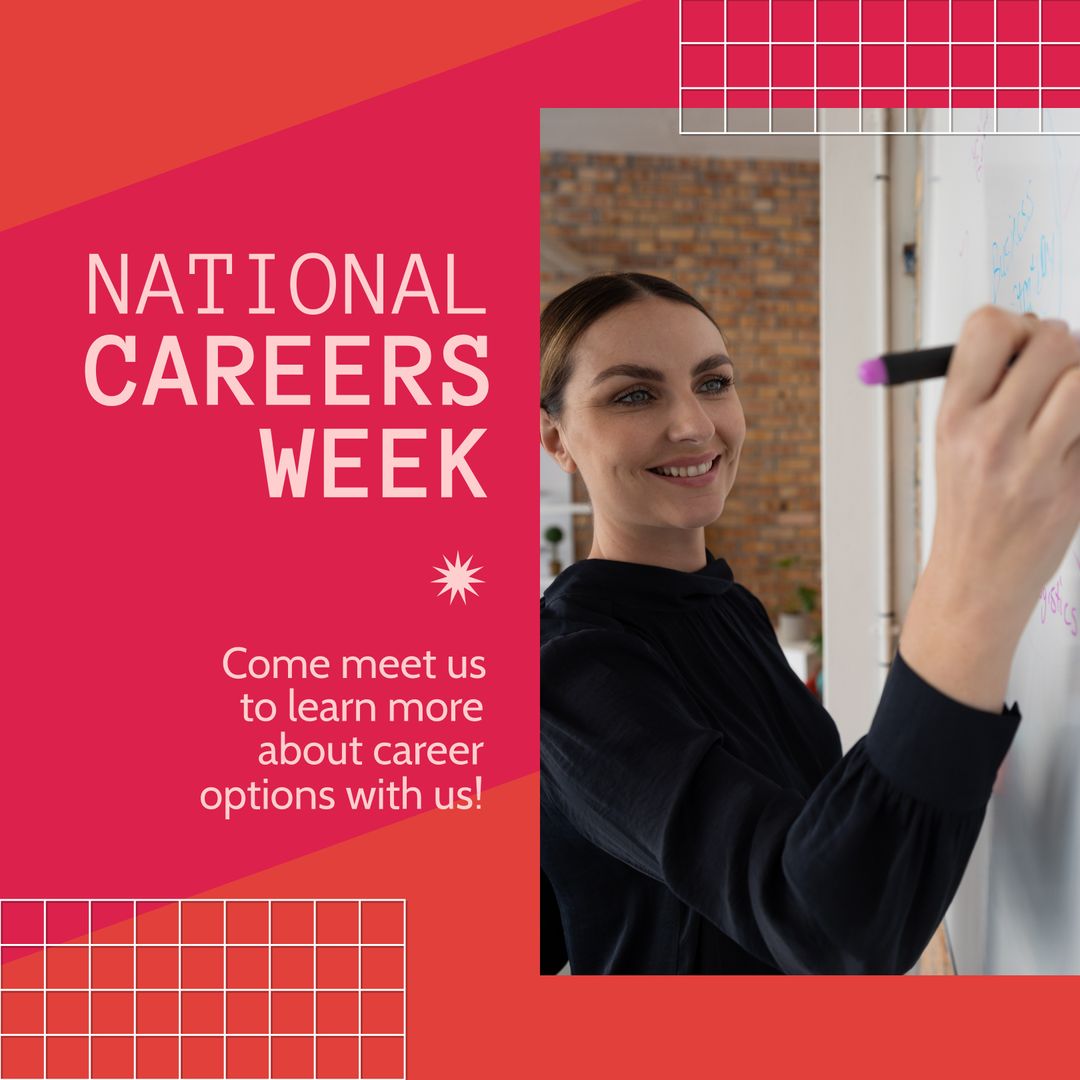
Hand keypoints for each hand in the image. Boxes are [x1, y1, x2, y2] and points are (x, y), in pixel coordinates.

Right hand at [900, 307, 1079, 709]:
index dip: (1014, 325)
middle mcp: (991, 437)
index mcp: (953, 419)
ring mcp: (1037, 465)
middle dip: (1063, 348)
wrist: (977, 581)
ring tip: (1070, 408)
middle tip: (1056, 372)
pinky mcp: (1077, 488)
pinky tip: (1074, 444)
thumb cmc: (968, 509)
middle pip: (1054, 341)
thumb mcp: (950, 442)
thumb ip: (987, 388)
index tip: (1019, 345)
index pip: (989, 328)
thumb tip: (1031, 334)